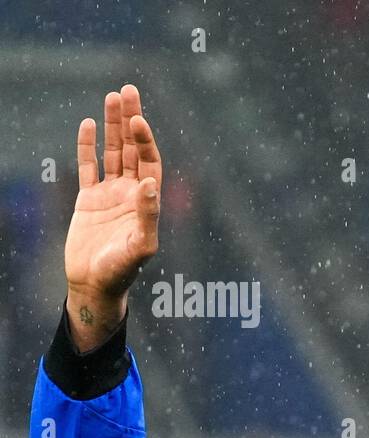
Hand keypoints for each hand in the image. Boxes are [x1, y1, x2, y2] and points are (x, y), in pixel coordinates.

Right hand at [64, 83, 162, 351]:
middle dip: (132, 120)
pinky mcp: (88, 200)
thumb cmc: (122, 272)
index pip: (150, 162)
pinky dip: (89, 146)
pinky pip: (88, 167)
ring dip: (113, 126)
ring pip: (112, 153)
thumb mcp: (140, 247)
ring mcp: (110, 195)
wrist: (95, 285)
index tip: (138, 120)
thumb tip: (150, 184)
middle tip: (129, 90)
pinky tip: (90, 124)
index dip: (145, 140)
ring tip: (113, 96)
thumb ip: (148, 216)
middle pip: (133, 149)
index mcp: (147, 202)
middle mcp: (132, 194)